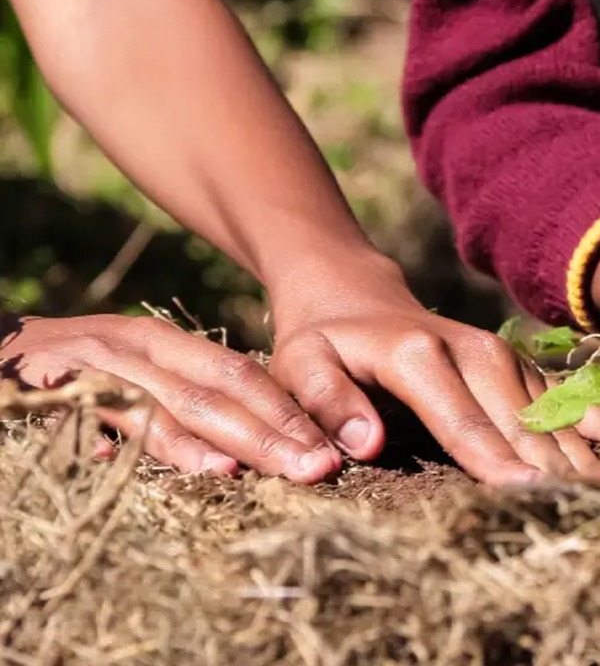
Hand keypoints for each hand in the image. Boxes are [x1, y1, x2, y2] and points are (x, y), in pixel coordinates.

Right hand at [0, 313, 341, 482]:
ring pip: (181, 404)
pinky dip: (166, 445)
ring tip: (287, 469)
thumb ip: (175, 407)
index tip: (330, 448)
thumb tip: (243, 450)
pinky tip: (208, 467)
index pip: (236, 373)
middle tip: (321, 467)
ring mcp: (96, 367)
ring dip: (237, 441)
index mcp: (156, 345)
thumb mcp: (123, 379)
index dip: (286, 410)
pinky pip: (121, 421)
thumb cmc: (55, 378)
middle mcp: (132, 347)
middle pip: (221, 388)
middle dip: (277, 430)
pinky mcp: (58, 394)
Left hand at [265, 252, 599, 486]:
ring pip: (549, 411)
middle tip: (586, 517)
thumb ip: (327, 402)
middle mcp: (472, 351)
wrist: (354, 295)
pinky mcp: (515, 364)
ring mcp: (500, 355)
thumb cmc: (323, 342)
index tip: (529, 498)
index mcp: (418, 355)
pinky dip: (594, 419)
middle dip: (551, 470)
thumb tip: (367, 444)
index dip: (497, 461)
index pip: (463, 420)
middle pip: (519, 420)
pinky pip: (561, 395)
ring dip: (578, 456)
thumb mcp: (300, 363)